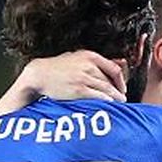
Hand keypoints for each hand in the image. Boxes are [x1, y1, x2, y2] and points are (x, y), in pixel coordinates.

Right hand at [0, 51, 125, 116]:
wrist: (39, 74)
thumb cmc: (57, 68)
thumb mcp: (75, 57)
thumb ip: (91, 62)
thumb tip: (111, 65)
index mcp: (89, 56)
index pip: (113, 68)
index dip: (121, 80)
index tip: (122, 88)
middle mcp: (88, 65)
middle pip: (110, 81)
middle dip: (118, 92)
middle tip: (122, 99)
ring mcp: (84, 78)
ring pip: (107, 90)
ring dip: (115, 98)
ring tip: (118, 104)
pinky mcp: (79, 90)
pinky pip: (98, 97)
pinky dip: (106, 102)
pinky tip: (109, 106)